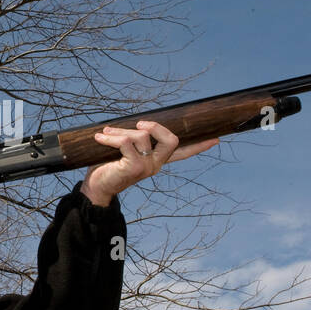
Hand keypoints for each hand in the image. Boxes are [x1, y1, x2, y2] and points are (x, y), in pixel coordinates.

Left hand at [80, 121, 218, 206]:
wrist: (95, 187)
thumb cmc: (107, 165)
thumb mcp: (124, 149)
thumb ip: (134, 138)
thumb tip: (136, 123)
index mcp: (157, 160)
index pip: (183, 153)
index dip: (199, 146)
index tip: (215, 139)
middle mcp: (156, 165)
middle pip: (171, 140)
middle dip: (155, 126)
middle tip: (139, 124)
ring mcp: (147, 167)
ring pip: (142, 136)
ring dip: (120, 130)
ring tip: (106, 134)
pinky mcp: (135, 168)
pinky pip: (126, 142)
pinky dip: (111, 137)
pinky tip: (99, 138)